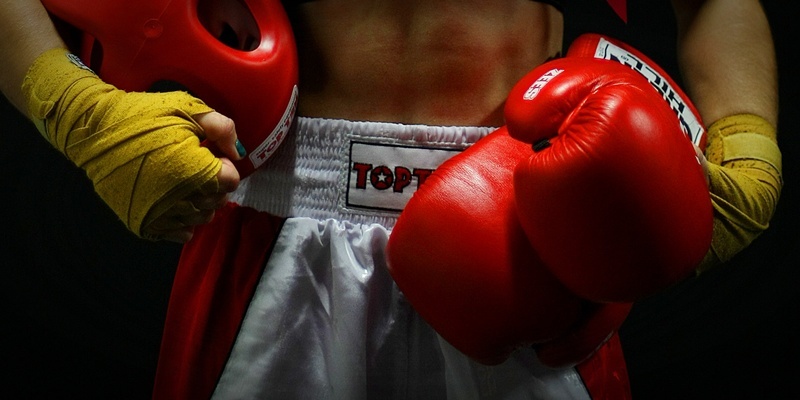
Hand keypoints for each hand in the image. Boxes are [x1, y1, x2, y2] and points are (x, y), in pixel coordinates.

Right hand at [143, 111, 241, 242]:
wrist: (94, 130)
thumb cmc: (142, 116)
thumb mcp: (188, 109)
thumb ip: (222, 129)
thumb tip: (237, 154)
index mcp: (195, 170)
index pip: (230, 181)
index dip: (224, 165)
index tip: (210, 154)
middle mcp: (181, 198)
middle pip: (217, 201)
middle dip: (214, 183)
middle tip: (196, 165)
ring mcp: (161, 215)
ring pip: (200, 218)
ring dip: (200, 201)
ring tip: (185, 181)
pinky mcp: (145, 224)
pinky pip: (179, 233)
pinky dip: (183, 219)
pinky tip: (175, 200)